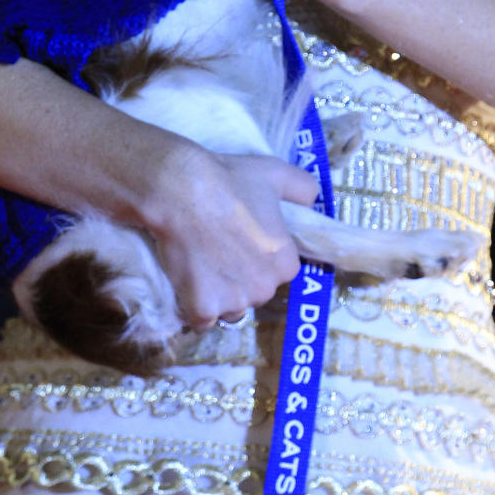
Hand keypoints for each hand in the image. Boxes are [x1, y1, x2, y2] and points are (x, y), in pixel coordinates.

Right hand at [145, 136, 317, 329]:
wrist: (181, 191)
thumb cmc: (229, 181)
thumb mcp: (277, 174)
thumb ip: (304, 189)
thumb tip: (313, 201)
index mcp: (285, 263)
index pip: (279, 270)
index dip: (261, 255)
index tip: (244, 239)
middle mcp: (264, 289)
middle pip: (255, 291)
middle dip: (242, 277)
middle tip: (220, 248)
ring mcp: (233, 302)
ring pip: (230, 308)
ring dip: (220, 296)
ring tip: (202, 265)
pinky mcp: (202, 310)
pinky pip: (203, 320)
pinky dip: (196, 308)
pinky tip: (188, 283)